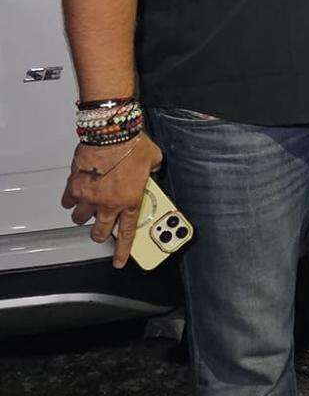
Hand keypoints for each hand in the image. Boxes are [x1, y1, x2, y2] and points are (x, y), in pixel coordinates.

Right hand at [61, 135, 162, 268]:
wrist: (111, 133)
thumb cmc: (133, 145)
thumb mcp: (153, 160)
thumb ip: (152, 170)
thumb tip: (152, 169)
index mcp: (130, 201)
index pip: (126, 233)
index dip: (122, 251)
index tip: (118, 261)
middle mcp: (108, 204)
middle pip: (99, 232)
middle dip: (99, 234)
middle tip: (100, 230)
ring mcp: (89, 197)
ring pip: (80, 219)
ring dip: (83, 216)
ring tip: (87, 210)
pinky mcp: (74, 186)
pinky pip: (68, 201)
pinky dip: (70, 200)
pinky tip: (74, 195)